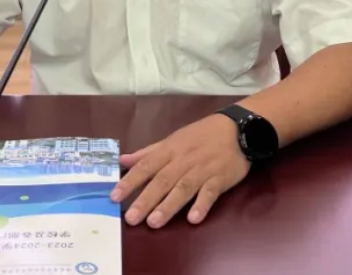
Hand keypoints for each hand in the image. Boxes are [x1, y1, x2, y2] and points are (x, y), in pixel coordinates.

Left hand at [110, 113, 249, 227]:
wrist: (237, 129)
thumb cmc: (201, 135)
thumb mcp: (173, 139)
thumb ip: (148, 152)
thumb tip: (123, 160)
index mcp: (169, 150)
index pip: (146, 166)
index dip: (130, 181)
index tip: (114, 196)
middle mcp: (183, 160)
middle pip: (162, 181)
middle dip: (145, 200)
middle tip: (131, 218)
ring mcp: (202, 170)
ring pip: (183, 188)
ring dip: (168, 206)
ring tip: (154, 223)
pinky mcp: (220, 179)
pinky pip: (210, 193)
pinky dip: (202, 205)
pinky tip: (193, 219)